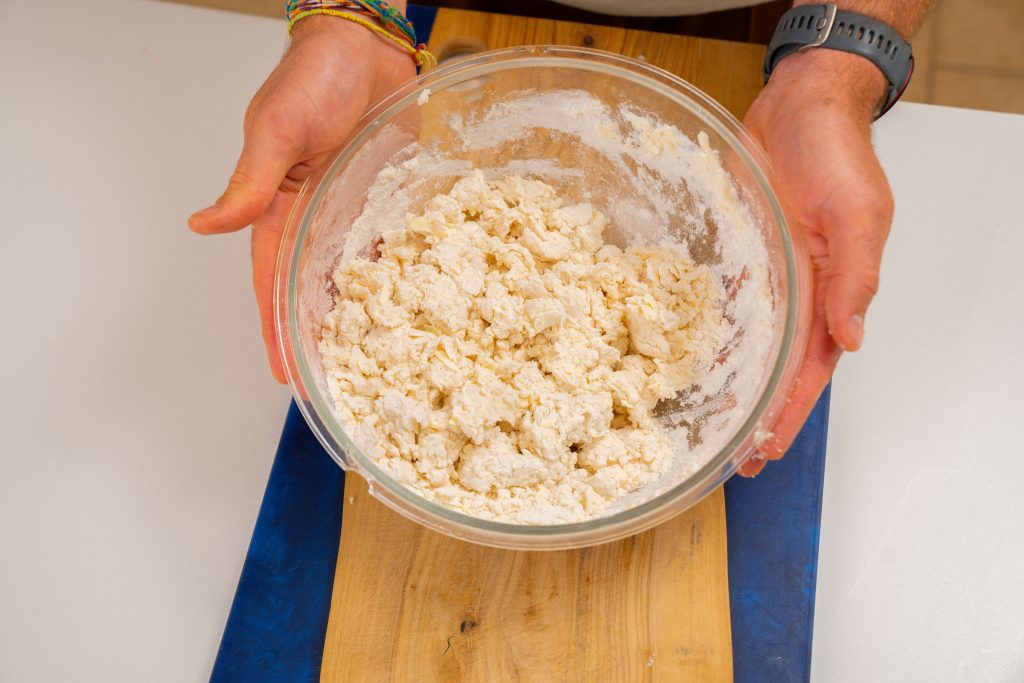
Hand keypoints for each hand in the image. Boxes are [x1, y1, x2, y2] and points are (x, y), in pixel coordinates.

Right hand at [188, 16, 415, 381]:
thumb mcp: (276, 130)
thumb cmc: (313, 76)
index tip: (284, 370)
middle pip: (313, 286)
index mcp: (280, 206)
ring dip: (360, 312)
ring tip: (374, 356)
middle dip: (318, 333)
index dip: (277, 326)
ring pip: (353, 273)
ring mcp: (352, 207)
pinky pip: (391, 242)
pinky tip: (412, 303)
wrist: (366, 45)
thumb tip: (203, 226)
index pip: (274, 280)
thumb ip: (248, 182)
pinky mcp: (385, 194)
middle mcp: (315, 215)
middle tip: (333, 377)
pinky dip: (399, 271)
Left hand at [737, 49, 893, 475]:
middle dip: (753, 415)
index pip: (809, 371)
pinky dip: (701, 333)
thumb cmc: (838, 154)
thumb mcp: (859, 214)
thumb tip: (851, 339)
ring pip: (744, 344)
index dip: (787, 414)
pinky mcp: (734, 255)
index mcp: (830, 294)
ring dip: (726, 384)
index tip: (765, 451)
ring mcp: (763, 278)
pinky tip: (679, 359)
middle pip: (773, 370)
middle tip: (728, 458)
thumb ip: (856, 276)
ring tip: (699, 423)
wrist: (801, 107)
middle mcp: (796, 295)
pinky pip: (715, 303)